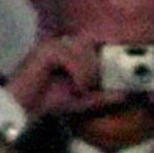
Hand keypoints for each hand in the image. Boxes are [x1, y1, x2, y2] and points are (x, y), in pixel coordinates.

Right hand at [5, 35, 126, 118]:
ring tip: (84, 89)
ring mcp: (53, 45)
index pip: (97, 45)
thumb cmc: (53, 102)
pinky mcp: (45, 50)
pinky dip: (79, 74)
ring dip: (90, 72)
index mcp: (73, 52)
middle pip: (92, 44)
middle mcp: (64, 45)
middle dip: (100, 66)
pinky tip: (77, 87)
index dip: (110, 56)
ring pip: (84, 49)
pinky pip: (71, 57)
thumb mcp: (85, 100)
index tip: (123, 70)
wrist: (25, 108)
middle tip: (95, 86)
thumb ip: (105, 95)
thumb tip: (128, 93)